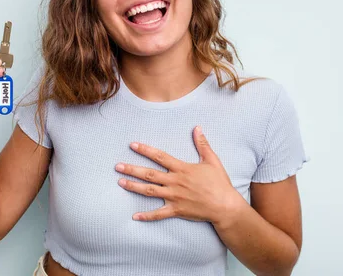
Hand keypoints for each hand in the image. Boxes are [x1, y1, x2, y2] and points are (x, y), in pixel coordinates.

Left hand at [115, 126, 245, 222]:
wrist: (225, 206)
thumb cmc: (219, 183)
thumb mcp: (212, 160)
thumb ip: (202, 144)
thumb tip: (197, 128)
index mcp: (182, 168)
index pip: (160, 157)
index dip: (145, 150)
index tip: (132, 145)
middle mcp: (175, 182)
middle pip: (149, 174)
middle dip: (132, 169)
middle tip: (117, 166)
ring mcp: (174, 197)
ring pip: (149, 191)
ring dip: (133, 187)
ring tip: (120, 182)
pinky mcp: (176, 210)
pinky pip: (158, 214)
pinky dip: (146, 215)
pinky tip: (135, 216)